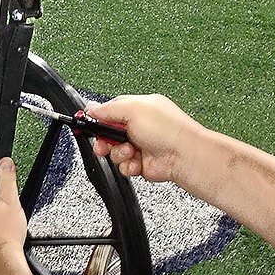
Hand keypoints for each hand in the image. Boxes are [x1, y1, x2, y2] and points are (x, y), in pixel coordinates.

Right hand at [85, 94, 201, 182]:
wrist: (183, 156)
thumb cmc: (167, 130)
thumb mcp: (133, 109)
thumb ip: (108, 108)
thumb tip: (91, 108)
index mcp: (139, 108)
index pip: (110, 110)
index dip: (99, 118)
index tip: (91, 125)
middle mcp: (139, 126)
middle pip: (108, 133)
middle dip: (104, 140)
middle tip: (105, 143)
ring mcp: (140, 145)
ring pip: (113, 151)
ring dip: (118, 153)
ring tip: (130, 152)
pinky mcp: (140, 163)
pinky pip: (123, 166)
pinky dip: (128, 165)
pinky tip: (137, 162)